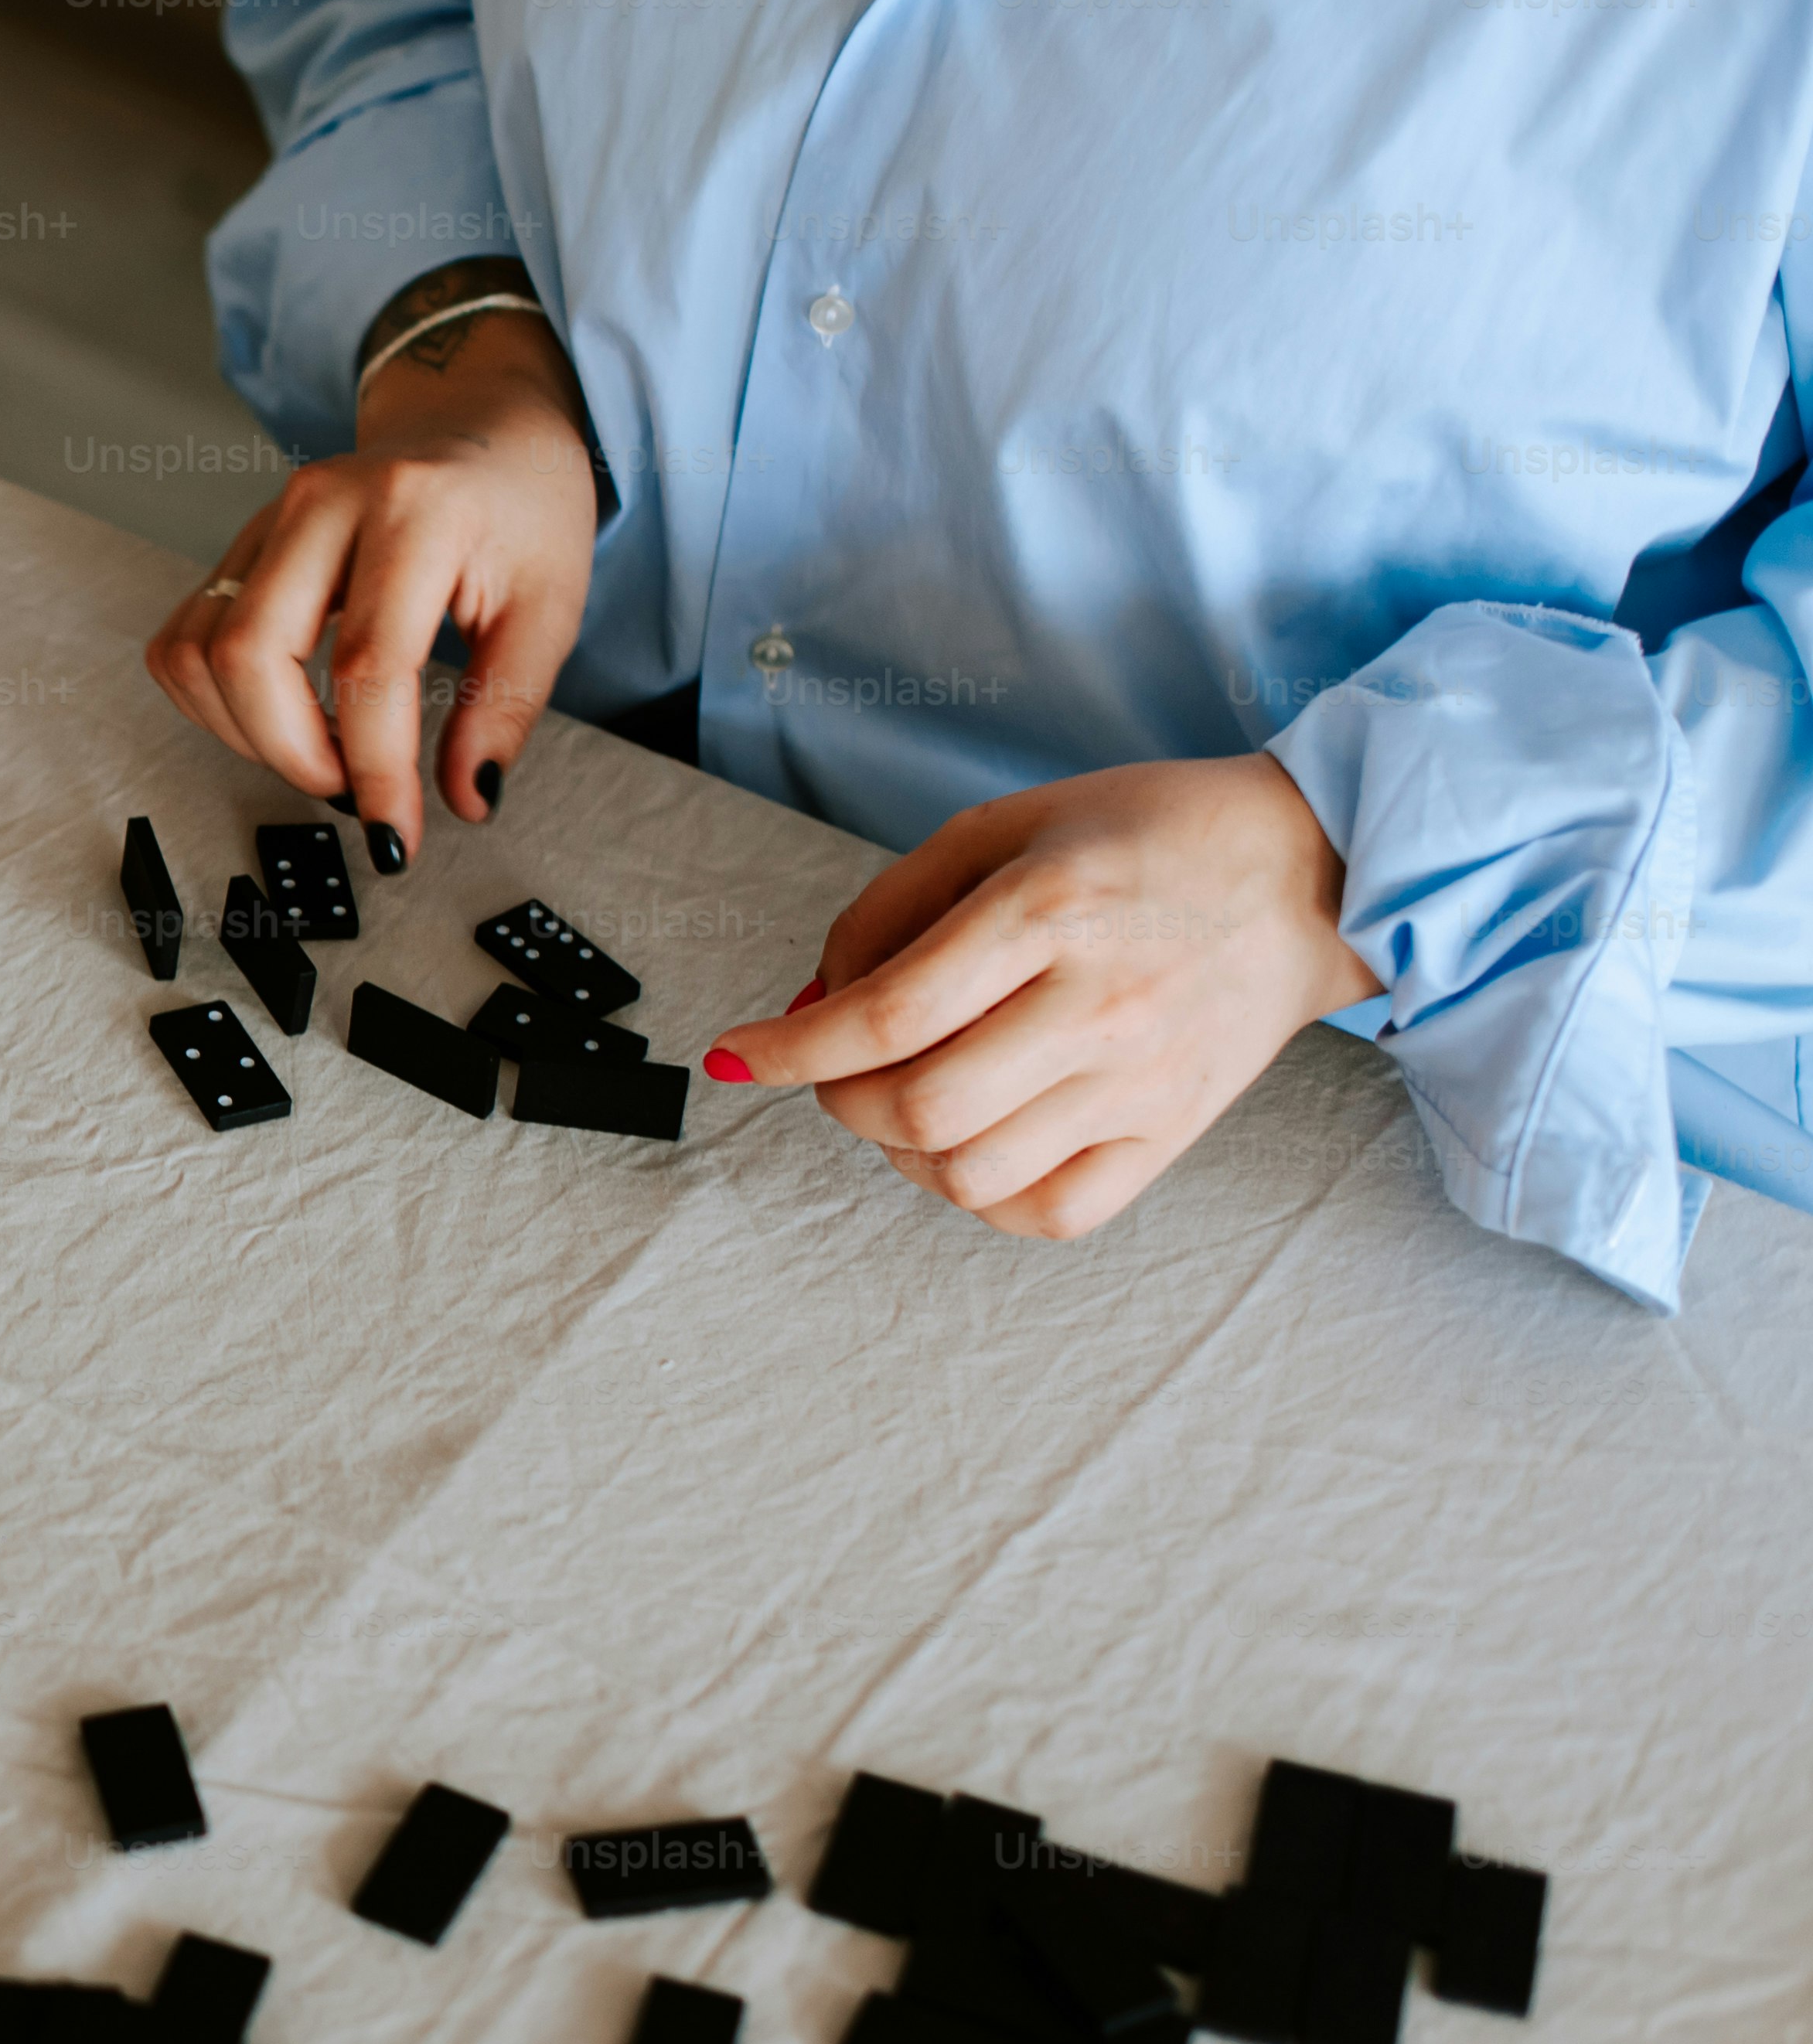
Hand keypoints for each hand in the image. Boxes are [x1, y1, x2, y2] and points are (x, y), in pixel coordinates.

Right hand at [148, 301, 598, 863]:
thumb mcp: (551, 603)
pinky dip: (213, 700)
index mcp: (415, 511)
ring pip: (199, 651)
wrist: (478, 418)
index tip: (394, 833)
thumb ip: (507, 706)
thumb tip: (465, 799)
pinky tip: (278, 716)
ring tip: (320, 752)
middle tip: (348, 790)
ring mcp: (267, 518)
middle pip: (250, 656)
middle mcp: (324, 503)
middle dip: (291, 754)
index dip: (375, 770)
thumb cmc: (519, 504)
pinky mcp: (239, 542)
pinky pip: (184, 636)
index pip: (368, 665)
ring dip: (246, 733)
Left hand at [702, 754, 1385, 1240]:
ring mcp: (1143, 1081)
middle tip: (840, 1067)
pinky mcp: (1174, 1133)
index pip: (887, 1014)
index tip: (735, 1058)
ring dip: (902, 1151)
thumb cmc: (1142, 838)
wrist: (1308, 873)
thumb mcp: (999, 829)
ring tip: (909, 1098)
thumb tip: (809, 1010)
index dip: (788, 1050)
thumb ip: (886, 914)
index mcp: (1048, 911)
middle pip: (920, 1108)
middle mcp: (1099, 1005)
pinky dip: (982, 1196)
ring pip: (972, 1174)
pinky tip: (972, 1143)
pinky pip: (1051, 1214)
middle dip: (839, 1098)